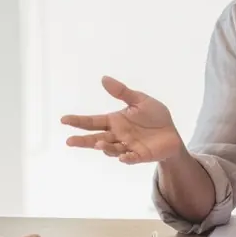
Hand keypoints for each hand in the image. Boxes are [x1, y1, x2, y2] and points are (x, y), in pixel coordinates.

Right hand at [61, 76, 183, 163]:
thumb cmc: (155, 117)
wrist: (171, 133)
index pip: (93, 121)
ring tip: (99, 143)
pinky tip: (123, 156)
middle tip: (69, 141)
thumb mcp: (140, 100)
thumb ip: (122, 92)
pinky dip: (126, 158)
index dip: (78, 121)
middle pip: (96, 138)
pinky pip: (131, 158)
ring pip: (111, 149)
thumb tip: (103, 78)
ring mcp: (127, 147)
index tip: (64, 119)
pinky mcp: (140, 156)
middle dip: (83, 141)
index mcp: (115, 121)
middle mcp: (117, 135)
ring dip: (105, 147)